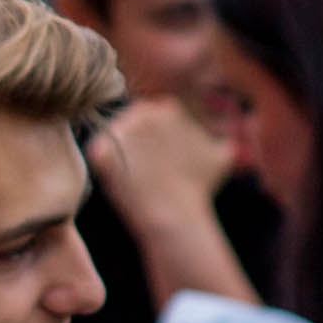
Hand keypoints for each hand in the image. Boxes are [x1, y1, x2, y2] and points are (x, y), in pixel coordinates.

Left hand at [87, 97, 233, 234]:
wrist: (175, 214)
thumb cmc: (199, 187)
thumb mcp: (222, 154)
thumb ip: (220, 136)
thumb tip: (219, 135)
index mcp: (169, 108)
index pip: (156, 115)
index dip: (158, 138)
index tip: (162, 157)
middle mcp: (143, 112)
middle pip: (133, 123)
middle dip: (139, 141)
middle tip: (148, 167)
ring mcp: (119, 130)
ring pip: (116, 138)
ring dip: (123, 152)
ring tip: (138, 175)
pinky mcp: (99, 150)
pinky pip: (100, 154)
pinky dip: (107, 166)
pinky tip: (123, 181)